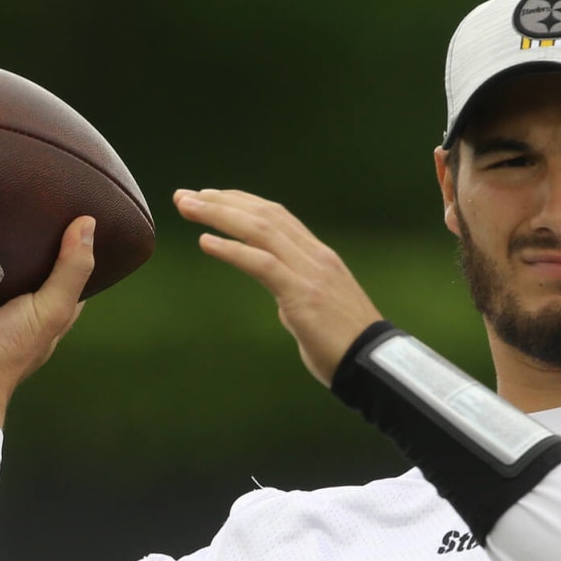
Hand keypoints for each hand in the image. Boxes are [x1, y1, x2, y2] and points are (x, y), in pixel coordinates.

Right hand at [0, 216, 97, 425]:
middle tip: (13, 199)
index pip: (62, 276)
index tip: (68, 215)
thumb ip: (72, 270)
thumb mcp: (52, 309)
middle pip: (15, 269)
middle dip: (14, 241)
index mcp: (39, 314)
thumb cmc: (10, 348)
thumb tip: (88, 222)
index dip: (67, 250)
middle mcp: (6, 310)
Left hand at [173, 189, 381, 385]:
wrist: (375, 365)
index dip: (241, 202)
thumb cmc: (347, 345)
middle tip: (185, 195)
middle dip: (221, 201)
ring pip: (260, 230)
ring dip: (219, 215)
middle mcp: (315, 256)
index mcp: (320, 257)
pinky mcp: (302, 295)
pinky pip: (262, 264)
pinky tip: (205, 242)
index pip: (277, 216)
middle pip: (263, 214)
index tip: (209, 196)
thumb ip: (300, 298)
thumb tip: (283, 303)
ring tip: (187, 207)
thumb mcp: (320, 311)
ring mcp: (310, 273)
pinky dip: (231, 249)